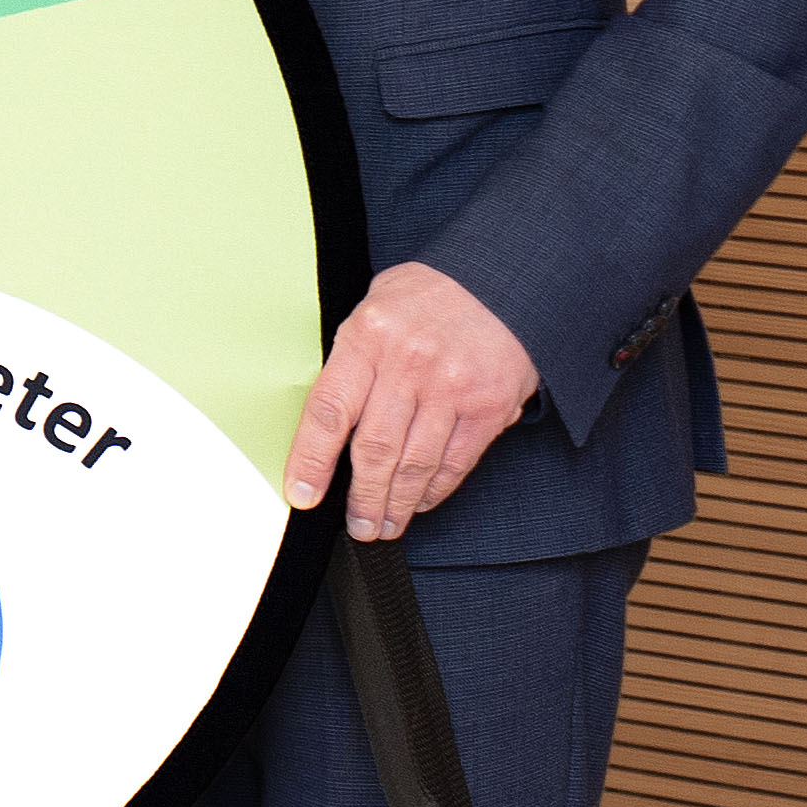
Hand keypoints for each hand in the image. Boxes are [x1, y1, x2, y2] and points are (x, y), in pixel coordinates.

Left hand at [284, 261, 541, 539]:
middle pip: (374, 449)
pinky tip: (421, 503)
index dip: (310, 460)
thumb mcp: (374, 306)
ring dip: (396, 504)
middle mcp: (409, 364)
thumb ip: (350, 357)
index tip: (302, 494)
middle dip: (361, 497)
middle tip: (355, 527)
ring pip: (415, 463)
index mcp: (368, 337)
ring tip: (383, 526)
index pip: (328, 411)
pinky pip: (456, 461)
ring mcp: (452, 387)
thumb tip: (327, 418)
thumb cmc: (429, 295)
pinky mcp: (489, 406)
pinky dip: (435, 489)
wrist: (505, 279)